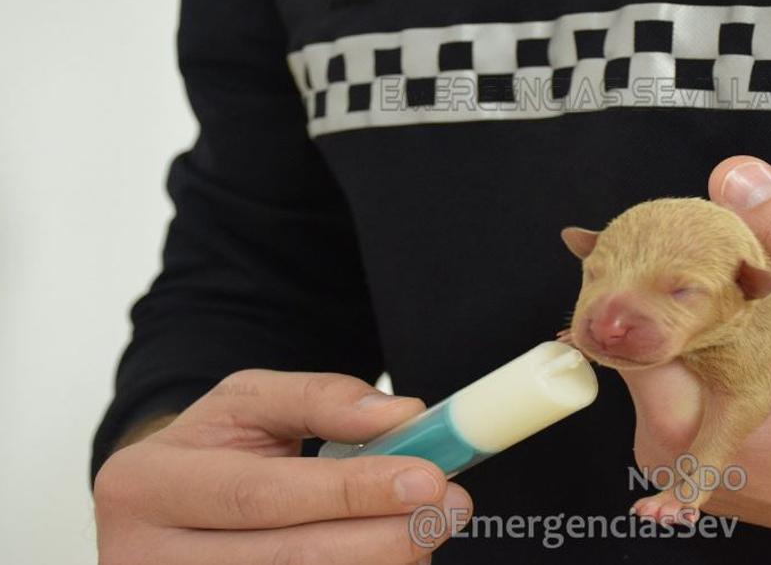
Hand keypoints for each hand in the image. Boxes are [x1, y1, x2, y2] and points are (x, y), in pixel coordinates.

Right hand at [94, 370, 472, 564]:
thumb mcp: (248, 403)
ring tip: (426, 534)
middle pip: (284, 561)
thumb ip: (321, 397)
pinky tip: (393, 561)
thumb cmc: (211, 450)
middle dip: (381, 538)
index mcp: (145, 485)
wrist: (160, 507)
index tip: (427, 478)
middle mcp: (146, 557)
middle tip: (448, 511)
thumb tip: (401, 415)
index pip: (263, 494)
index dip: (351, 491)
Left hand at [620, 157, 770, 563]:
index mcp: (696, 425)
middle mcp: (677, 454)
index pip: (626, 321)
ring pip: (672, 356)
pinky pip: (696, 384)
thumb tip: (735, 177)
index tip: (690, 225)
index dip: (654, 262)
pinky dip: (724, 345)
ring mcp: (698, 462)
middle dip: (685, 283)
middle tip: (740, 248)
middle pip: (643, 335)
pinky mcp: (722, 462)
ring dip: (710, 314)